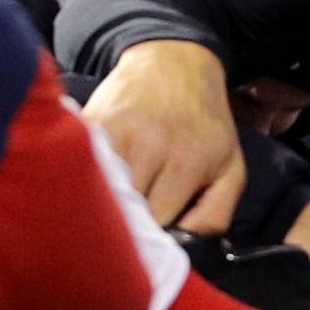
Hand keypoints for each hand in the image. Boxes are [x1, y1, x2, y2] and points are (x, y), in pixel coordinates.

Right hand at [83, 41, 244, 231]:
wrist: (173, 60)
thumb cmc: (203, 121)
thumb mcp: (230, 167)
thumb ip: (216, 215)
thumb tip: (184, 245)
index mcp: (186, 164)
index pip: (156, 226)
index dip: (150, 244)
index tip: (146, 249)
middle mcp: (150, 147)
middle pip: (123, 212)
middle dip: (123, 229)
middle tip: (122, 236)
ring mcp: (117, 131)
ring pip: (96, 192)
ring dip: (98, 207)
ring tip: (105, 214)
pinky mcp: (91, 120)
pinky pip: (78, 166)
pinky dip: (80, 181)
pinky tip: (89, 187)